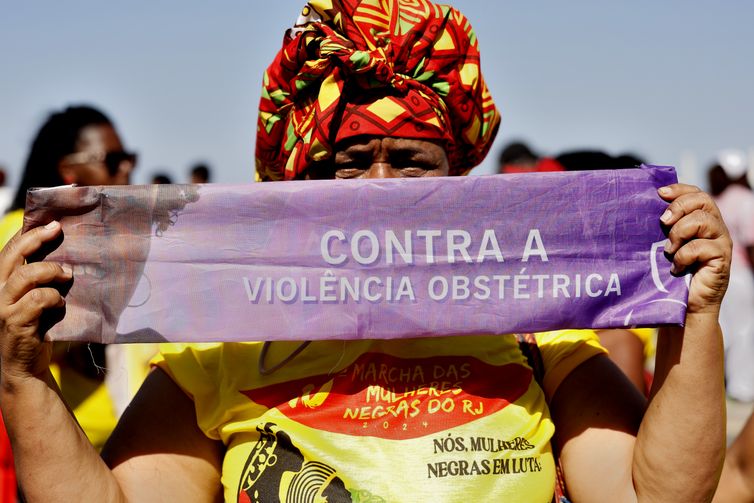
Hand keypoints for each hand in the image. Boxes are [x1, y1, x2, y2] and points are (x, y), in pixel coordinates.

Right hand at [0, 222, 71, 380]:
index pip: (9, 250)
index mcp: (2, 282)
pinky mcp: (15, 322)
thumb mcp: (36, 300)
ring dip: (51, 270)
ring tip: (67, 274)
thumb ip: (43, 281)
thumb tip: (69, 255)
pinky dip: (53, 296)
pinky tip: (61, 302)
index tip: (50, 221)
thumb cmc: (35, 330)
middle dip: (35, 238)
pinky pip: (38, 299)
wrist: (25, 368)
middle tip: (58, 229)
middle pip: (12, 255)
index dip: (26, 233)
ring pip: (25, 275)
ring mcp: (3, 307)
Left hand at [659, 184, 731, 314]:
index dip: (680, 190)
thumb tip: (641, 207)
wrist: (685, 305)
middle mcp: (715, 227)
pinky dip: (683, 256)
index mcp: (701, 220)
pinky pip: (701, 246)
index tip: (659, 193)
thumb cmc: (671, 273)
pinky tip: (676, 267)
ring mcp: (721, 242)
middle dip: (679, 207)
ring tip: (668, 250)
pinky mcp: (722, 258)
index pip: (696, 194)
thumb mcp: (664, 245)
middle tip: (662, 222)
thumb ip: (662, 228)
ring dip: (679, 233)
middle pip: (703, 200)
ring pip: (703, 220)